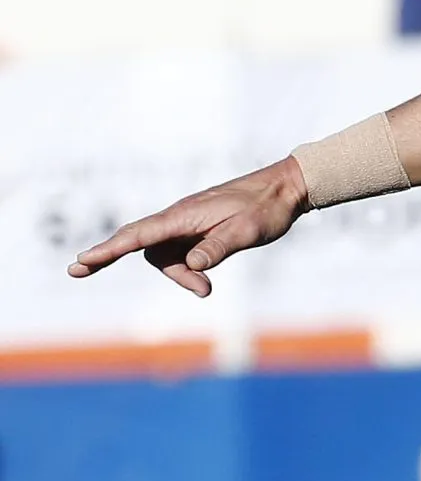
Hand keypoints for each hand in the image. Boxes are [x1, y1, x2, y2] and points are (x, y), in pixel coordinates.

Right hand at [66, 158, 310, 297]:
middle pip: (139, 242)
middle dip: (107, 255)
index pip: (139, 234)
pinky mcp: (196, 230)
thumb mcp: (247, 232)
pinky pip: (178, 253)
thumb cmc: (266, 208)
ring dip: (176, 276)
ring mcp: (186, 224)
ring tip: (206, 290)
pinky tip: (203, 284)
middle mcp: (179, 218)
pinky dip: (185, 271)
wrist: (284, 189)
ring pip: (162, 254)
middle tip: (76, 272)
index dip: (109, 249)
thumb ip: (218, 248)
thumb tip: (193, 266)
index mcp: (185, 215)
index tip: (82, 260)